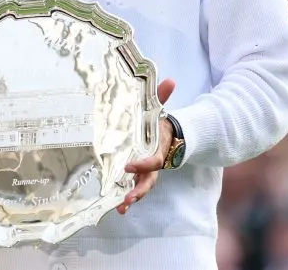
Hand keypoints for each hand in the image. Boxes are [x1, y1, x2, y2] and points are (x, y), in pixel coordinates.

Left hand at [118, 78, 176, 213]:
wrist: (169, 133)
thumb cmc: (160, 122)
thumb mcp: (160, 108)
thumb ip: (163, 96)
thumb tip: (171, 80)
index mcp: (158, 149)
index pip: (152, 161)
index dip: (142, 165)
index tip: (128, 166)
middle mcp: (153, 163)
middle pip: (148, 180)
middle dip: (139, 190)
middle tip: (128, 198)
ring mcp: (146, 171)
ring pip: (141, 188)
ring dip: (132, 198)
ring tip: (121, 208)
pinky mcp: (139, 175)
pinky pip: (135, 188)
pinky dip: (127, 198)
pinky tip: (117, 207)